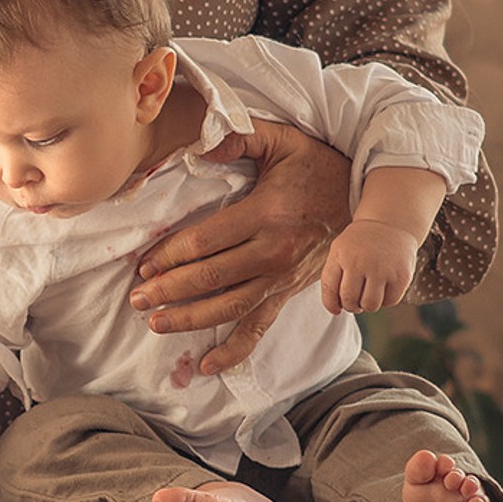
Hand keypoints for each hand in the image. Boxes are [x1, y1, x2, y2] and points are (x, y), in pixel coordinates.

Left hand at [130, 120, 351, 375]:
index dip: (171, 255)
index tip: (143, 263)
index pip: (207, 242)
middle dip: (169, 291)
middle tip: (136, 298)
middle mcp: (274, 253)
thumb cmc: (316, 165)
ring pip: (230, 308)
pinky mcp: (287, 294)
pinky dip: (234, 351)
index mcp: (267, 215)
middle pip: (212, 278)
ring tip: (155, 324)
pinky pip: (259, 328)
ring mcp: (281, 279)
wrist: (366, 197)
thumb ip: (241, 135)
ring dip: (190, 320)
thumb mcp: (282, 139)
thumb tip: (202, 144)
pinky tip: (206, 366)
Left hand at [321, 218, 419, 314]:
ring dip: (368, 306)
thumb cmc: (361, 243)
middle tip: (355, 301)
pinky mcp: (401, 275)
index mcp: (342, 255)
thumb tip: (335, 309)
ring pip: (370, 305)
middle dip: (351, 306)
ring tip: (368, 295)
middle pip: (350, 300)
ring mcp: (383, 269)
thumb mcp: (340, 251)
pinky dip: (386, 300)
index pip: (330, 289)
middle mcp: (361, 262)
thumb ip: (332, 277)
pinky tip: (383, 288)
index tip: (336, 309)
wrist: (390, 224)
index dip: (331, 304)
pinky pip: (390, 301)